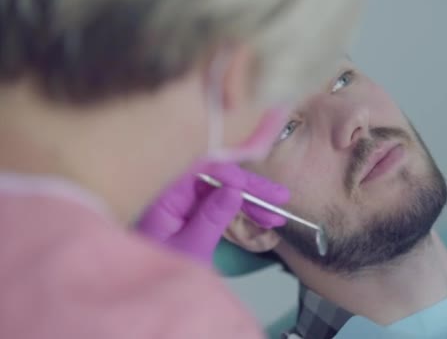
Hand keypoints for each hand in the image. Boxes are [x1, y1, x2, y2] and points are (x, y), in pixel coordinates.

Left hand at [137, 161, 288, 261]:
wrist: (144, 299)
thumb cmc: (158, 275)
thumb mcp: (191, 248)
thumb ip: (212, 217)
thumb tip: (235, 189)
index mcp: (164, 195)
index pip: (201, 168)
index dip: (231, 174)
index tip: (254, 189)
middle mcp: (172, 193)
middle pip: (216, 177)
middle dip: (250, 188)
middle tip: (280, 198)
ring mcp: (182, 204)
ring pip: (222, 191)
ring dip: (251, 202)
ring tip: (277, 216)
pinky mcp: (190, 216)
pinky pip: (219, 206)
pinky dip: (241, 212)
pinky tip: (263, 219)